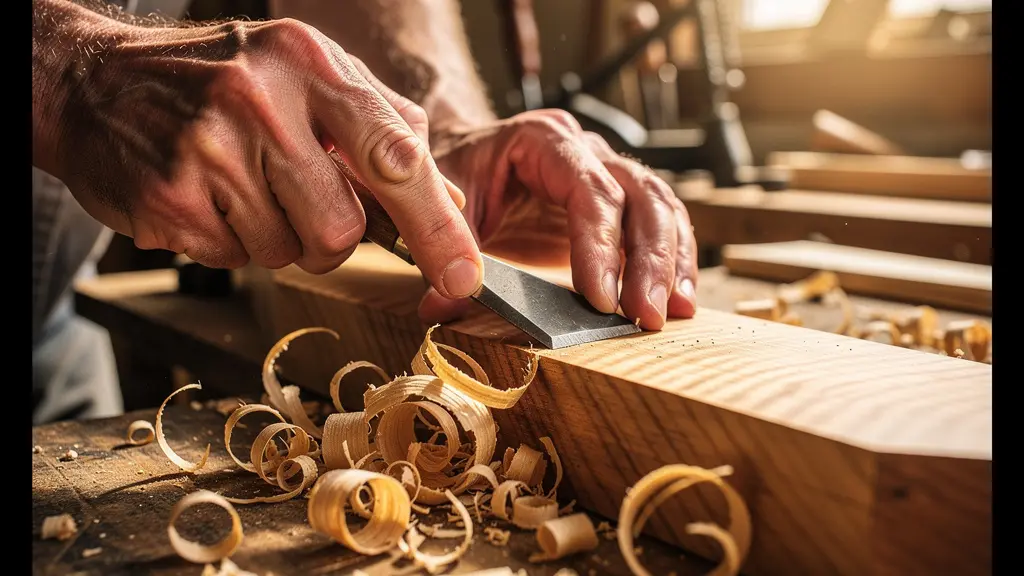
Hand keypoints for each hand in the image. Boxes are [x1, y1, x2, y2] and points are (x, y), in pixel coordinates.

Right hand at [47, 15, 481, 298]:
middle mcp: (262, 100)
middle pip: (340, 227)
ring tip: (238, 186)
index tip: (465, 277)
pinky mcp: (168, 195)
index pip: (396, 157)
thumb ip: (381, 125)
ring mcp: (209, 148)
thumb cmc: (222, 83)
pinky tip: (204, 197)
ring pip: (285, 251)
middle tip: (294, 202)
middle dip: (328, 236)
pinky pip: (231, 258)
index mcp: (311, 65)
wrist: (98, 82)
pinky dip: (226, 241)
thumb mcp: (307, 75)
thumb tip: (447, 195)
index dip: (439, 227)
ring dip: (272, 237)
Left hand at [423, 110, 698, 330]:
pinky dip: (673, 262)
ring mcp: (607, 173)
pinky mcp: (617, 206)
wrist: (463, 159)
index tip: (601, 298)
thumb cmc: (453, 178)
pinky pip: (660, 224)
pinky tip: (679, 300)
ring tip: (674, 312)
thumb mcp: (434, 206)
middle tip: (646, 315)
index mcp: (541, 139)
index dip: (599, 244)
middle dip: (648, 259)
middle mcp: (584, 150)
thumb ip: (441, 249)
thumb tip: (446, 302)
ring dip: (671, 262)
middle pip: (637, 194)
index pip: (586, 188)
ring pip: (659, 207)